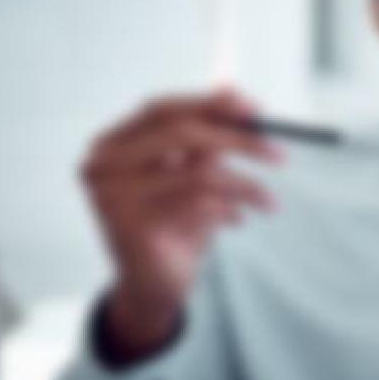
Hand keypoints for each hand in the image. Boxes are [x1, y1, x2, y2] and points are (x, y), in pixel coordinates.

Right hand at [78, 88, 280, 357]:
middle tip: (279, 152)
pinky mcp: (128, 227)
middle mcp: (100, 166)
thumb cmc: (171, 227)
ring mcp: (109, 197)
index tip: (256, 110)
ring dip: (243, 185)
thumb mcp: (190, 174)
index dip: (208, 104)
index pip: (159, 109)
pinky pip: (196, 204)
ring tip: (266, 200)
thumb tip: (233, 91)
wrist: (152, 288)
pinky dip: (227, 210)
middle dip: (236, 139)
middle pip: (177, 132)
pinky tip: (236, 221)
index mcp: (109, 146)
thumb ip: (206, 136)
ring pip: (195, 172)